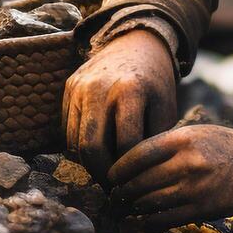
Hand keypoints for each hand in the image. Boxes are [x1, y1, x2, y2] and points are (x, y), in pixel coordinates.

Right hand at [62, 28, 176, 178]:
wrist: (137, 43)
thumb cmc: (156, 83)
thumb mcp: (165, 109)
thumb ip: (153, 142)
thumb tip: (139, 179)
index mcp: (130, 90)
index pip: (125, 144)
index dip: (131, 170)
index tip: (136, 183)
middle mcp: (99, 87)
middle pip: (92, 146)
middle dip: (103, 174)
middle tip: (114, 188)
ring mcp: (80, 86)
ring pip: (74, 141)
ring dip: (88, 164)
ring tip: (105, 174)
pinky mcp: (69, 87)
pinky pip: (67, 129)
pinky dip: (79, 147)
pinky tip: (96, 153)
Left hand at [108, 124, 232, 230]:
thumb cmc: (220, 146)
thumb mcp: (193, 133)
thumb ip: (164, 144)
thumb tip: (129, 163)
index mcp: (181, 140)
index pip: (138, 154)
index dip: (119, 168)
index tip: (111, 176)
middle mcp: (186, 164)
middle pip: (140, 181)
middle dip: (122, 191)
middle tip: (114, 196)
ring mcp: (193, 189)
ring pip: (149, 202)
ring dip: (132, 208)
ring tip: (123, 209)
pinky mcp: (201, 209)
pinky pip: (165, 220)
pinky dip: (147, 224)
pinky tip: (139, 224)